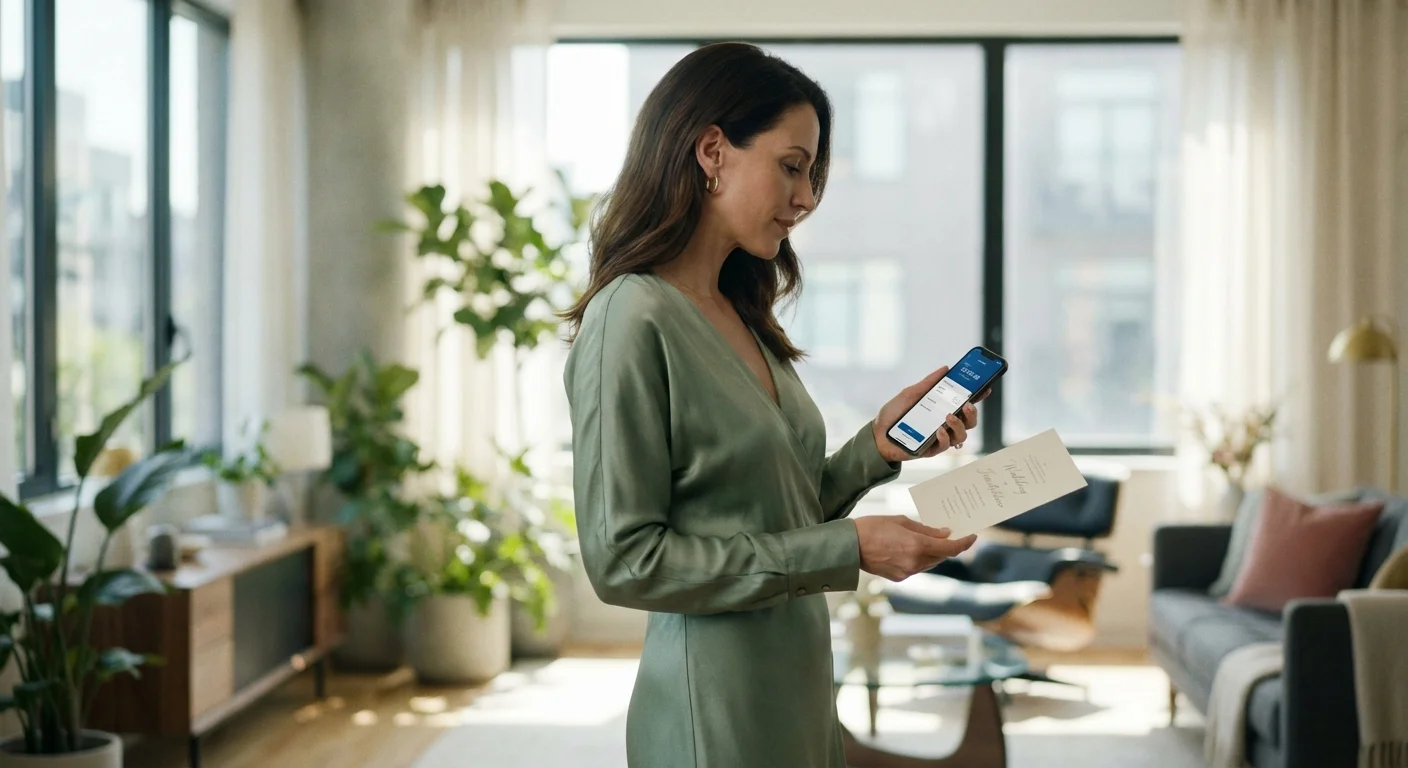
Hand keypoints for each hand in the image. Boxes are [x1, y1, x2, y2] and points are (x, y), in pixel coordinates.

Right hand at [853, 515, 977, 580]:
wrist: (848, 546)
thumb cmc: (872, 527)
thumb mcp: (901, 521)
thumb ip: (926, 530)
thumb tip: (945, 534)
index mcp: (917, 545)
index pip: (950, 548)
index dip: (964, 543)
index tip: (972, 536)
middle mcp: (915, 562)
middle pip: (942, 556)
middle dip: (949, 546)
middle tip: (952, 534)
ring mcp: (907, 572)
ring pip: (930, 563)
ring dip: (935, 553)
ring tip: (932, 540)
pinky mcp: (899, 577)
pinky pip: (918, 568)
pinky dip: (921, 558)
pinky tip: (914, 548)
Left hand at [871, 367, 989, 462]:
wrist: (876, 434)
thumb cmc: (893, 414)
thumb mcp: (911, 394)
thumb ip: (928, 383)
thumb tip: (945, 368)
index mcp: (942, 409)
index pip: (965, 402)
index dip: (978, 396)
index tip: (985, 387)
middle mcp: (944, 424)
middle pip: (970, 421)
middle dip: (973, 413)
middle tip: (967, 405)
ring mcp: (939, 438)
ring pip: (962, 435)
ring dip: (959, 425)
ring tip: (949, 416)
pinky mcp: (931, 449)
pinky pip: (945, 446)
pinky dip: (944, 437)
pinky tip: (938, 430)